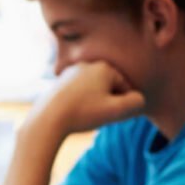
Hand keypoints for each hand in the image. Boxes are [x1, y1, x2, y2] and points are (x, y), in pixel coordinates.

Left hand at [30, 61, 145, 135]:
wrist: (47, 120)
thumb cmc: (83, 114)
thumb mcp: (117, 111)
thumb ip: (136, 102)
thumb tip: (137, 98)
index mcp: (104, 67)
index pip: (125, 88)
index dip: (120, 105)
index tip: (106, 115)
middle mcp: (87, 64)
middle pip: (108, 87)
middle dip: (107, 102)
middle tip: (94, 116)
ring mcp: (71, 72)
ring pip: (93, 91)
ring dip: (93, 103)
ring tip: (84, 115)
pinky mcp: (59, 82)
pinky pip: (78, 94)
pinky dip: (79, 103)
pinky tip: (73, 113)